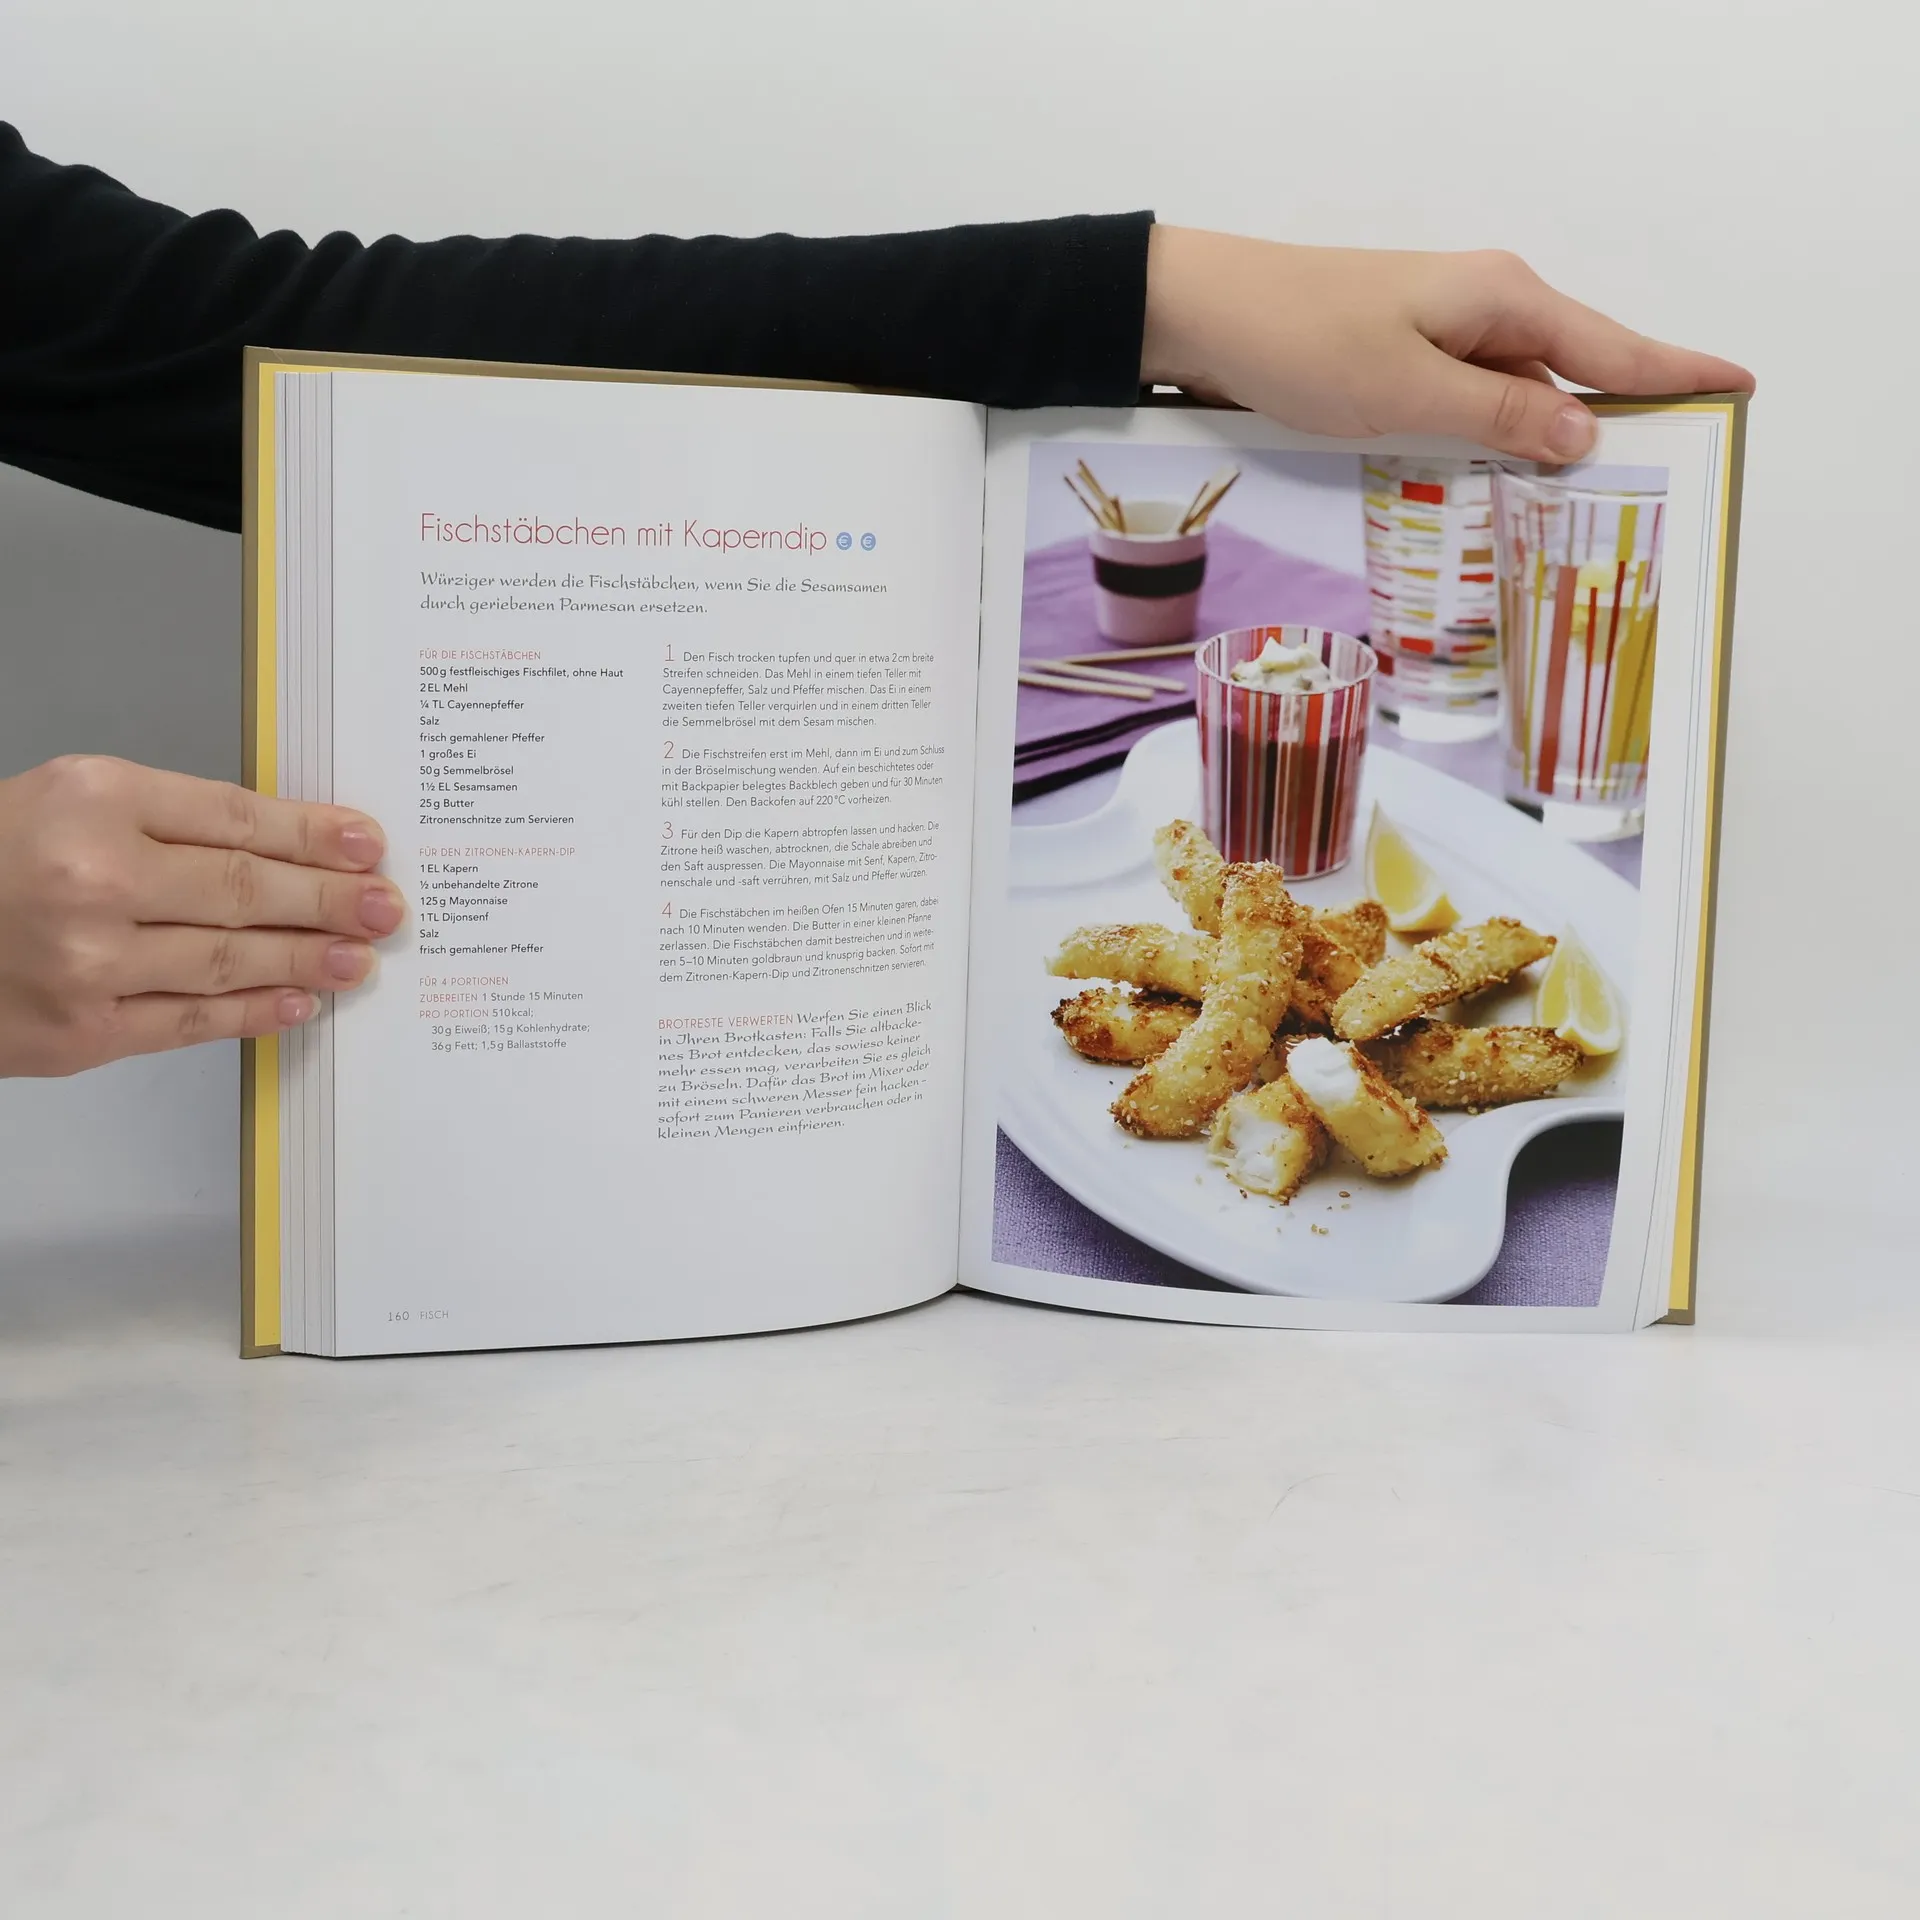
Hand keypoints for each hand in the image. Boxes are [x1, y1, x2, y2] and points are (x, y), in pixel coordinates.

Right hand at [0, 755, 402, 1077]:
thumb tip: (281, 848)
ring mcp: (87, 963)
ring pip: (228, 959)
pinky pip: (190, 1022)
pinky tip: (300, 1001)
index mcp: (92, 800)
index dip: (313, 835)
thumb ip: (168, 819)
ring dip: (307, 959)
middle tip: (386, 905)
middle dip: (329, 899)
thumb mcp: (68, 799)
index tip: (365, 844)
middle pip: (243, 889)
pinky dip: (254, 1012)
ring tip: (360, 956)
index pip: (236, 819)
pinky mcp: (80, 1033)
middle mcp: (92, 878)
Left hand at [1140, 227, 1753, 461]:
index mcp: (1502, 301)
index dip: (1676, 373)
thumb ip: (1500, 414)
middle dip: (1616, 426)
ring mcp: (1443, 333)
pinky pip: (1474, 404)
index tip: (1739, 389)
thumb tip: (1583, 434)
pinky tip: (1501, 484)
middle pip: (1573, 374)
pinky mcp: (1405, 359)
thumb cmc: (1304, 341)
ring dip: (1546, 445)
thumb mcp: (1409, 391)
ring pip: (1520, 396)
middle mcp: (1485, 308)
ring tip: (1590, 507)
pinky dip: (1493, 442)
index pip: (1612, 348)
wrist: (1206, 314)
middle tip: (1665, 485)